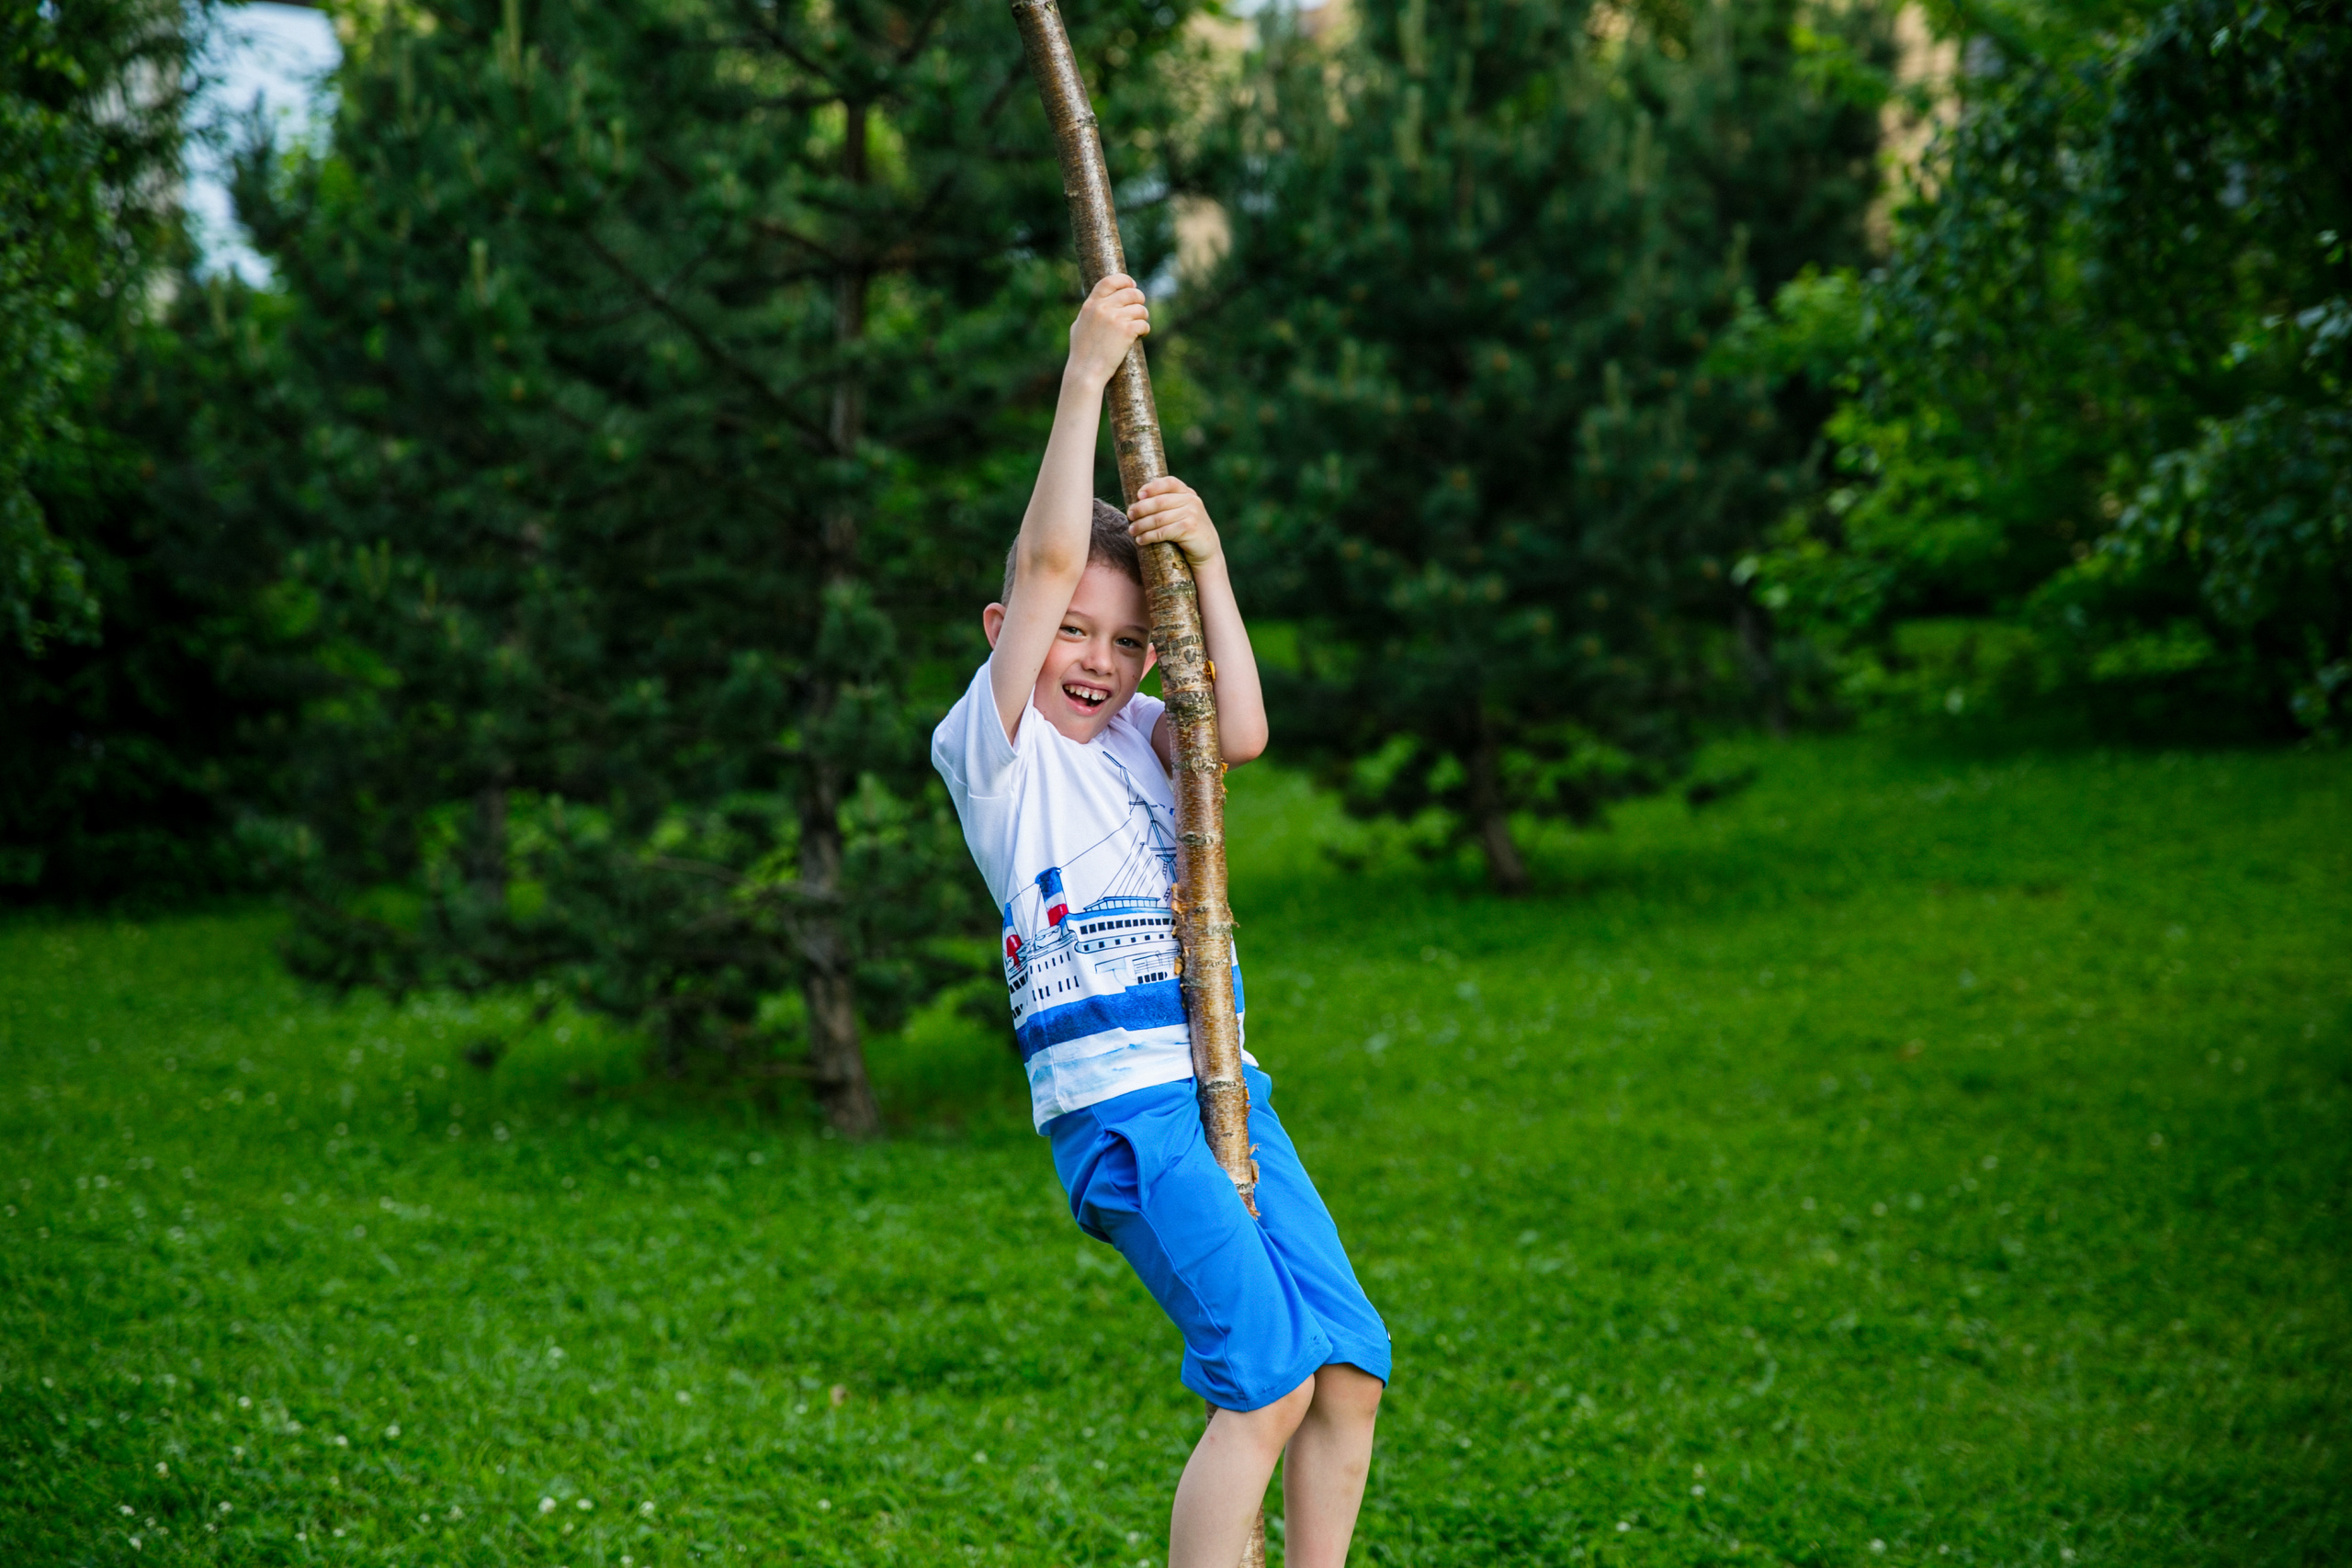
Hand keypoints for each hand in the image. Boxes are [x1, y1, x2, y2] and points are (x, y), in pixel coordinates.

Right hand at [1066, 273, 1149, 387]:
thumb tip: (1099, 303)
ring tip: (1140, 323)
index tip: (1132, 285)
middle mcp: (1103, 308)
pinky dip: (1145, 329)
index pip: (1110, 281)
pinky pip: (1144, 323)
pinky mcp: (1127, 331)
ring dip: (1143, 316)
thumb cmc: (1081, 353)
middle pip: (1131, 293)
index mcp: (1091, 304)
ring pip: (1140, 309)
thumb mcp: (1079, 326)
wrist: (1085, 371)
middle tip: (1139, 309)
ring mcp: (1115, 318)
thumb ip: (1089, 312)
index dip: (1124, 280)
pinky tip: (1141, 334)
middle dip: (1139, 299)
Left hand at [1128, 476, 1221, 568]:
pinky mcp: (1189, 529)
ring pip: (1159, 518)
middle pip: (1160, 501)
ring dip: (1142, 525)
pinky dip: (1149, 536)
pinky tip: (1141, 540)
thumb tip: (1137, 502)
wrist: (1208, 553)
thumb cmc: (1188, 533)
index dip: (1152, 487)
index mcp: (1188, 493)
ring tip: (1132, 530)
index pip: (1168, 482)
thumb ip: (1168, 504)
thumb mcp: (1182, 513)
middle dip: (1141, 508)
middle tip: (1130, 515)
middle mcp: (1191, 501)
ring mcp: (1192, 514)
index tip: (1138, 495)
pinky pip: (1163, 532)